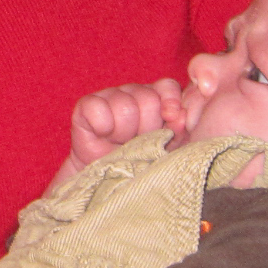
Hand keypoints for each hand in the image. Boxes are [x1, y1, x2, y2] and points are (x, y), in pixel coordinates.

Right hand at [71, 78, 186, 165]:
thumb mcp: (169, 149)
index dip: (171, 101)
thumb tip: (181, 116)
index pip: (168, 86)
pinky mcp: (86, 106)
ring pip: (124, 106)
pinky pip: (97, 108)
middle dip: (147, 127)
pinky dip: (102, 126)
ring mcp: (110, 96)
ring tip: (121, 143)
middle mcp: (135, 93)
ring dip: (124, 132)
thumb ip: (180, 130)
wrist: (110, 180)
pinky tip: (103, 136)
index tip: (171, 119)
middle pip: (148, 99)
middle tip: (140, 142)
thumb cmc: (143, 163)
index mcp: (158, 99)